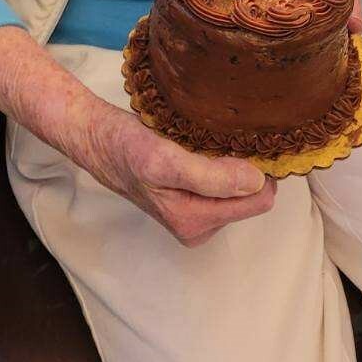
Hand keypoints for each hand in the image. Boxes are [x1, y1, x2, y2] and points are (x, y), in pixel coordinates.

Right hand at [81, 102, 276, 246]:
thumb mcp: (165, 160)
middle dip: (247, 166)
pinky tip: (206, 144)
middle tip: (227, 136)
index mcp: (195, 222)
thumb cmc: (127, 149)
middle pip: (252, 194)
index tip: (252, 142)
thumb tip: (256, 183)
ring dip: (234, 161)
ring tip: (211, 139)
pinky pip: (226, 179)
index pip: (257, 201)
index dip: (260, 170)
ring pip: (240, 185)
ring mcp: (197, 212)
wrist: (101, 140)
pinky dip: (223, 160)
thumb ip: (211, 177)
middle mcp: (200, 224)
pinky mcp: (193, 197)